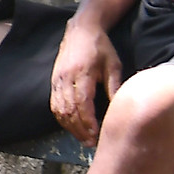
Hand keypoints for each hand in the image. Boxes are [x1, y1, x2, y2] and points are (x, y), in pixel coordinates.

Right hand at [48, 18, 123, 147]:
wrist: (80, 30)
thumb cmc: (101, 48)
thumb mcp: (114, 65)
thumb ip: (115, 87)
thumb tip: (119, 110)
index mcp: (82, 74)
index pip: (82, 104)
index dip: (88, 122)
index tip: (97, 135)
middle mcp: (65, 78)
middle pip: (69, 110)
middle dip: (80, 130)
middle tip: (92, 143)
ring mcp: (57, 80)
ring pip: (59, 109)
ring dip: (70, 127)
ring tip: (83, 138)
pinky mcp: (53, 81)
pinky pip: (54, 104)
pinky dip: (62, 118)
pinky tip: (71, 126)